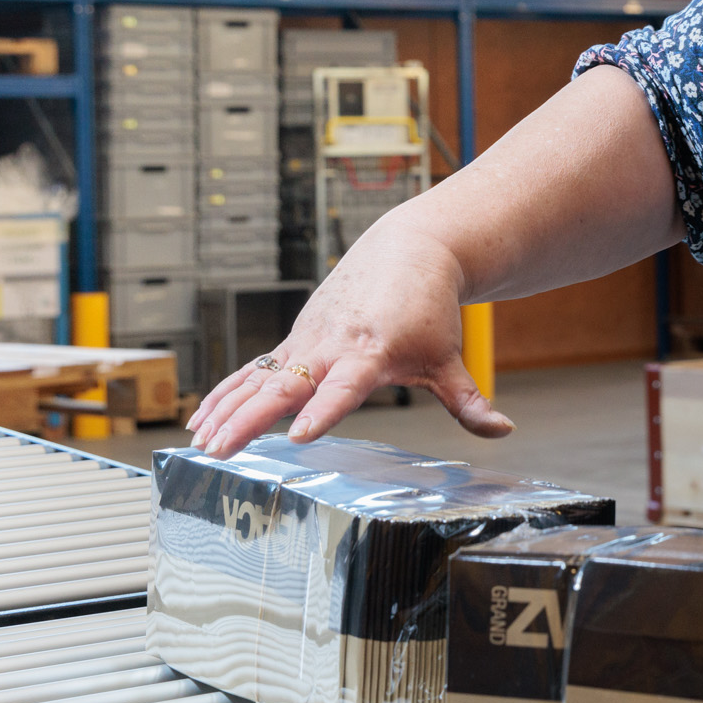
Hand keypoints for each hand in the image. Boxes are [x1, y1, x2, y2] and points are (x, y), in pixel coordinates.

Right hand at [186, 220, 509, 457]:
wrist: (409, 252)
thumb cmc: (429, 308)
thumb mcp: (449, 357)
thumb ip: (467, 400)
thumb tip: (501, 430)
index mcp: (371, 353)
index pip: (343, 389)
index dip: (323, 411)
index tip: (300, 435)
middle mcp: (331, 347)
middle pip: (286, 387)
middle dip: (250, 419)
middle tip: (221, 449)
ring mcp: (307, 343)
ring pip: (259, 380)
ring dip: (227, 411)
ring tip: (200, 443)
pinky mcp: (295, 343)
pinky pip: (253, 372)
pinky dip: (226, 395)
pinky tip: (201, 421)